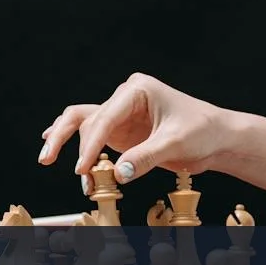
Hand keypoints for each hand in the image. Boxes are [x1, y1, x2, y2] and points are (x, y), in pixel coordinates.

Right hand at [37, 72, 233, 184]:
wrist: (218, 138)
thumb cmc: (202, 132)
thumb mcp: (175, 145)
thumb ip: (144, 158)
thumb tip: (116, 174)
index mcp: (136, 90)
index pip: (105, 117)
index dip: (90, 144)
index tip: (82, 168)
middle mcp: (124, 98)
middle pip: (86, 118)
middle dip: (67, 140)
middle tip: (47, 159)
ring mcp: (121, 114)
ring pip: (84, 125)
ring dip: (70, 146)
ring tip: (51, 161)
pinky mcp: (122, 130)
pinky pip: (93, 135)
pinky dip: (76, 143)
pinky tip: (51, 142)